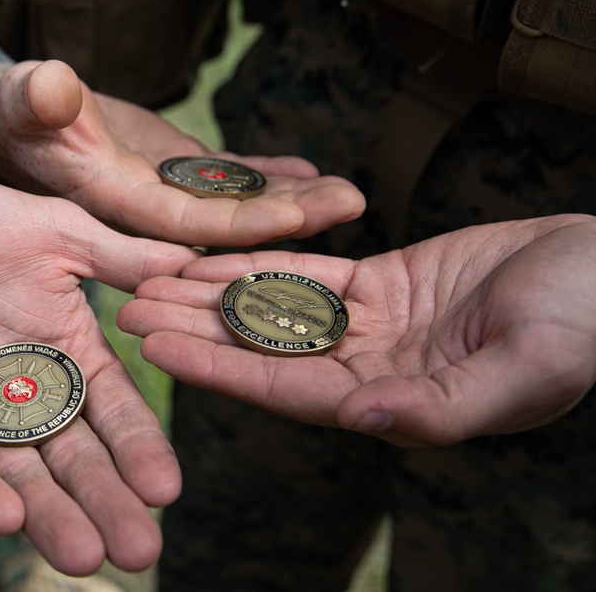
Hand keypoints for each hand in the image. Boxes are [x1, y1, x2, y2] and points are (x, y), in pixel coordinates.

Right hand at [0, 60, 365, 246]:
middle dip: (288, 216)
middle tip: (351, 203)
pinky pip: (230, 178)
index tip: (294, 216)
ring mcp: (168, 192)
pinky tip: (309, 169)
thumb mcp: (24, 101)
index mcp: (115, 201)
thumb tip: (52, 87)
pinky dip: (269, 175)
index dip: (237, 221)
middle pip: (226, 222)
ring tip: (347, 192)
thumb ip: (38, 100)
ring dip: (291, 200)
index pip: (184, 220)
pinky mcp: (176, 171)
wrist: (25, 125)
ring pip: (236, 202)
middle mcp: (148, 209)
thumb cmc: (18, 114)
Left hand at [0, 154, 200, 574]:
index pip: (113, 411)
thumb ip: (119, 257)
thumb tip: (189, 264)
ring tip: (83, 556)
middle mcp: (26, 392)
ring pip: (18, 472)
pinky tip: (4, 517)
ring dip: (50, 514)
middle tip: (138, 551)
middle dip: (106, 503)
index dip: (138, 450)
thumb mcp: (55, 232)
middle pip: (74, 458)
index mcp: (67, 352)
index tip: (165, 490)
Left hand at [117, 215, 595, 446]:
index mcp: (393, 405)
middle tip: (124, 305)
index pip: (285, 389)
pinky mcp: (380, 285)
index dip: (216, 368)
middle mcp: (369, 372)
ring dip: (211, 294)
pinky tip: (209, 254)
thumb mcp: (529, 368)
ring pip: (273, 310)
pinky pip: (305, 274)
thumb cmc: (584, 324)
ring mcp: (371, 328)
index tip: (153, 347)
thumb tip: (366, 419)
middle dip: (192, 328)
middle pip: (261, 350)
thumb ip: (448, 405)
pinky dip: (257, 263)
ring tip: (149, 275)